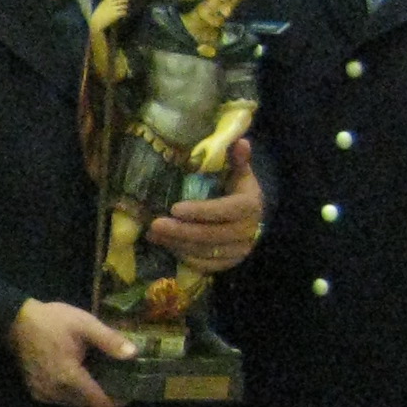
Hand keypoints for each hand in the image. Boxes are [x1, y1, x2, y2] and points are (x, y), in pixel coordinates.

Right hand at [8, 301, 129, 406]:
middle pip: (88, 404)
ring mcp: (44, 393)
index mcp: (69, 377)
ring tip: (100, 376)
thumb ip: (109, 341)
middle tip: (118, 379)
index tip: (130, 390)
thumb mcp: (85, 324)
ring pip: (75, 403)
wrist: (17, 321)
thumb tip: (134, 354)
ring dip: (88, 394)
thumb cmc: (53, 321)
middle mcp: (56, 392)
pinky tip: (78, 374)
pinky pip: (61, 398)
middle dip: (105, 395)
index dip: (118, 400)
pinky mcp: (36, 391)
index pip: (100, 402)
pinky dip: (73, 391)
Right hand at [89, 0, 130, 31]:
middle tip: (126, 2)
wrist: (96, 22)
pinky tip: (125, 14)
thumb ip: (108, 1)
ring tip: (126, 8)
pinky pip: (123, 12)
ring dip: (126, 7)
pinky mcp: (115, 15)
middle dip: (125, 1)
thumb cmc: (99, 14)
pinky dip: (125, 13)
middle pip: (121, 0)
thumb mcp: (102, 5)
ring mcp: (113, 9)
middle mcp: (110, 4)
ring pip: (123, 6)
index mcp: (107, 0)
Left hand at [149, 139, 262, 274]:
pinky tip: (166, 246)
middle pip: (211, 235)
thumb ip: (238, 160)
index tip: (174, 208)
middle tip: (154, 224)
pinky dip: (184, 257)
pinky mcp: (229, 264)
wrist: (252, 220)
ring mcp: (239, 251)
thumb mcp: (240, 174)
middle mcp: (248, 231)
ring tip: (153, 234)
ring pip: (205, 252)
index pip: (225, 211)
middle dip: (180, 231)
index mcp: (250, 206)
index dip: (200, 211)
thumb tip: (240, 140)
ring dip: (177, 244)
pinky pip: (205, 265)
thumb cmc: (238, 191)